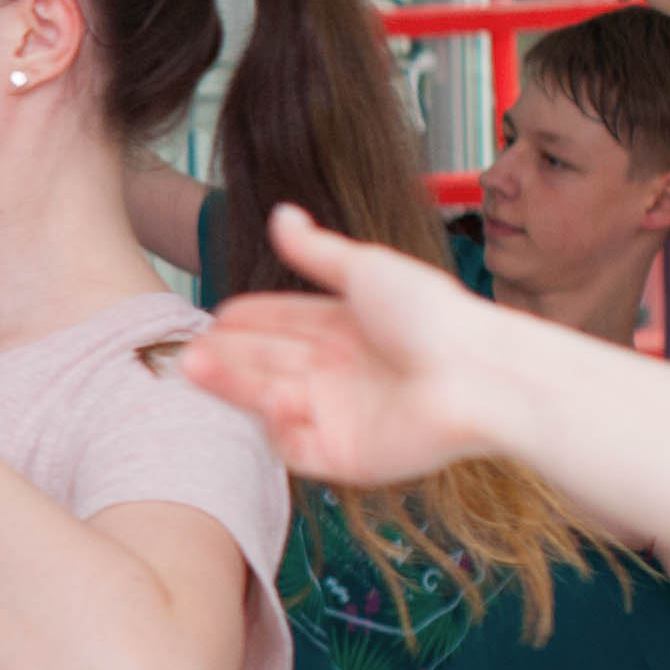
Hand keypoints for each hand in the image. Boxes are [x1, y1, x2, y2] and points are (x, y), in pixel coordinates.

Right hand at [181, 203, 523, 486]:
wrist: (480, 376)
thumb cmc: (435, 318)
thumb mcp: (367, 270)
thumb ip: (317, 250)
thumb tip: (281, 213)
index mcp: (347, 330)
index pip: (283, 326)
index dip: (248, 322)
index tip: (215, 317)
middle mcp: (342, 373)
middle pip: (268, 363)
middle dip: (227, 356)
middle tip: (189, 350)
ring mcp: (342, 416)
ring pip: (271, 403)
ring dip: (234, 386)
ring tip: (197, 368)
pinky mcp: (346, 457)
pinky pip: (296, 445)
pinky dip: (279, 426)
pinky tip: (275, 399)